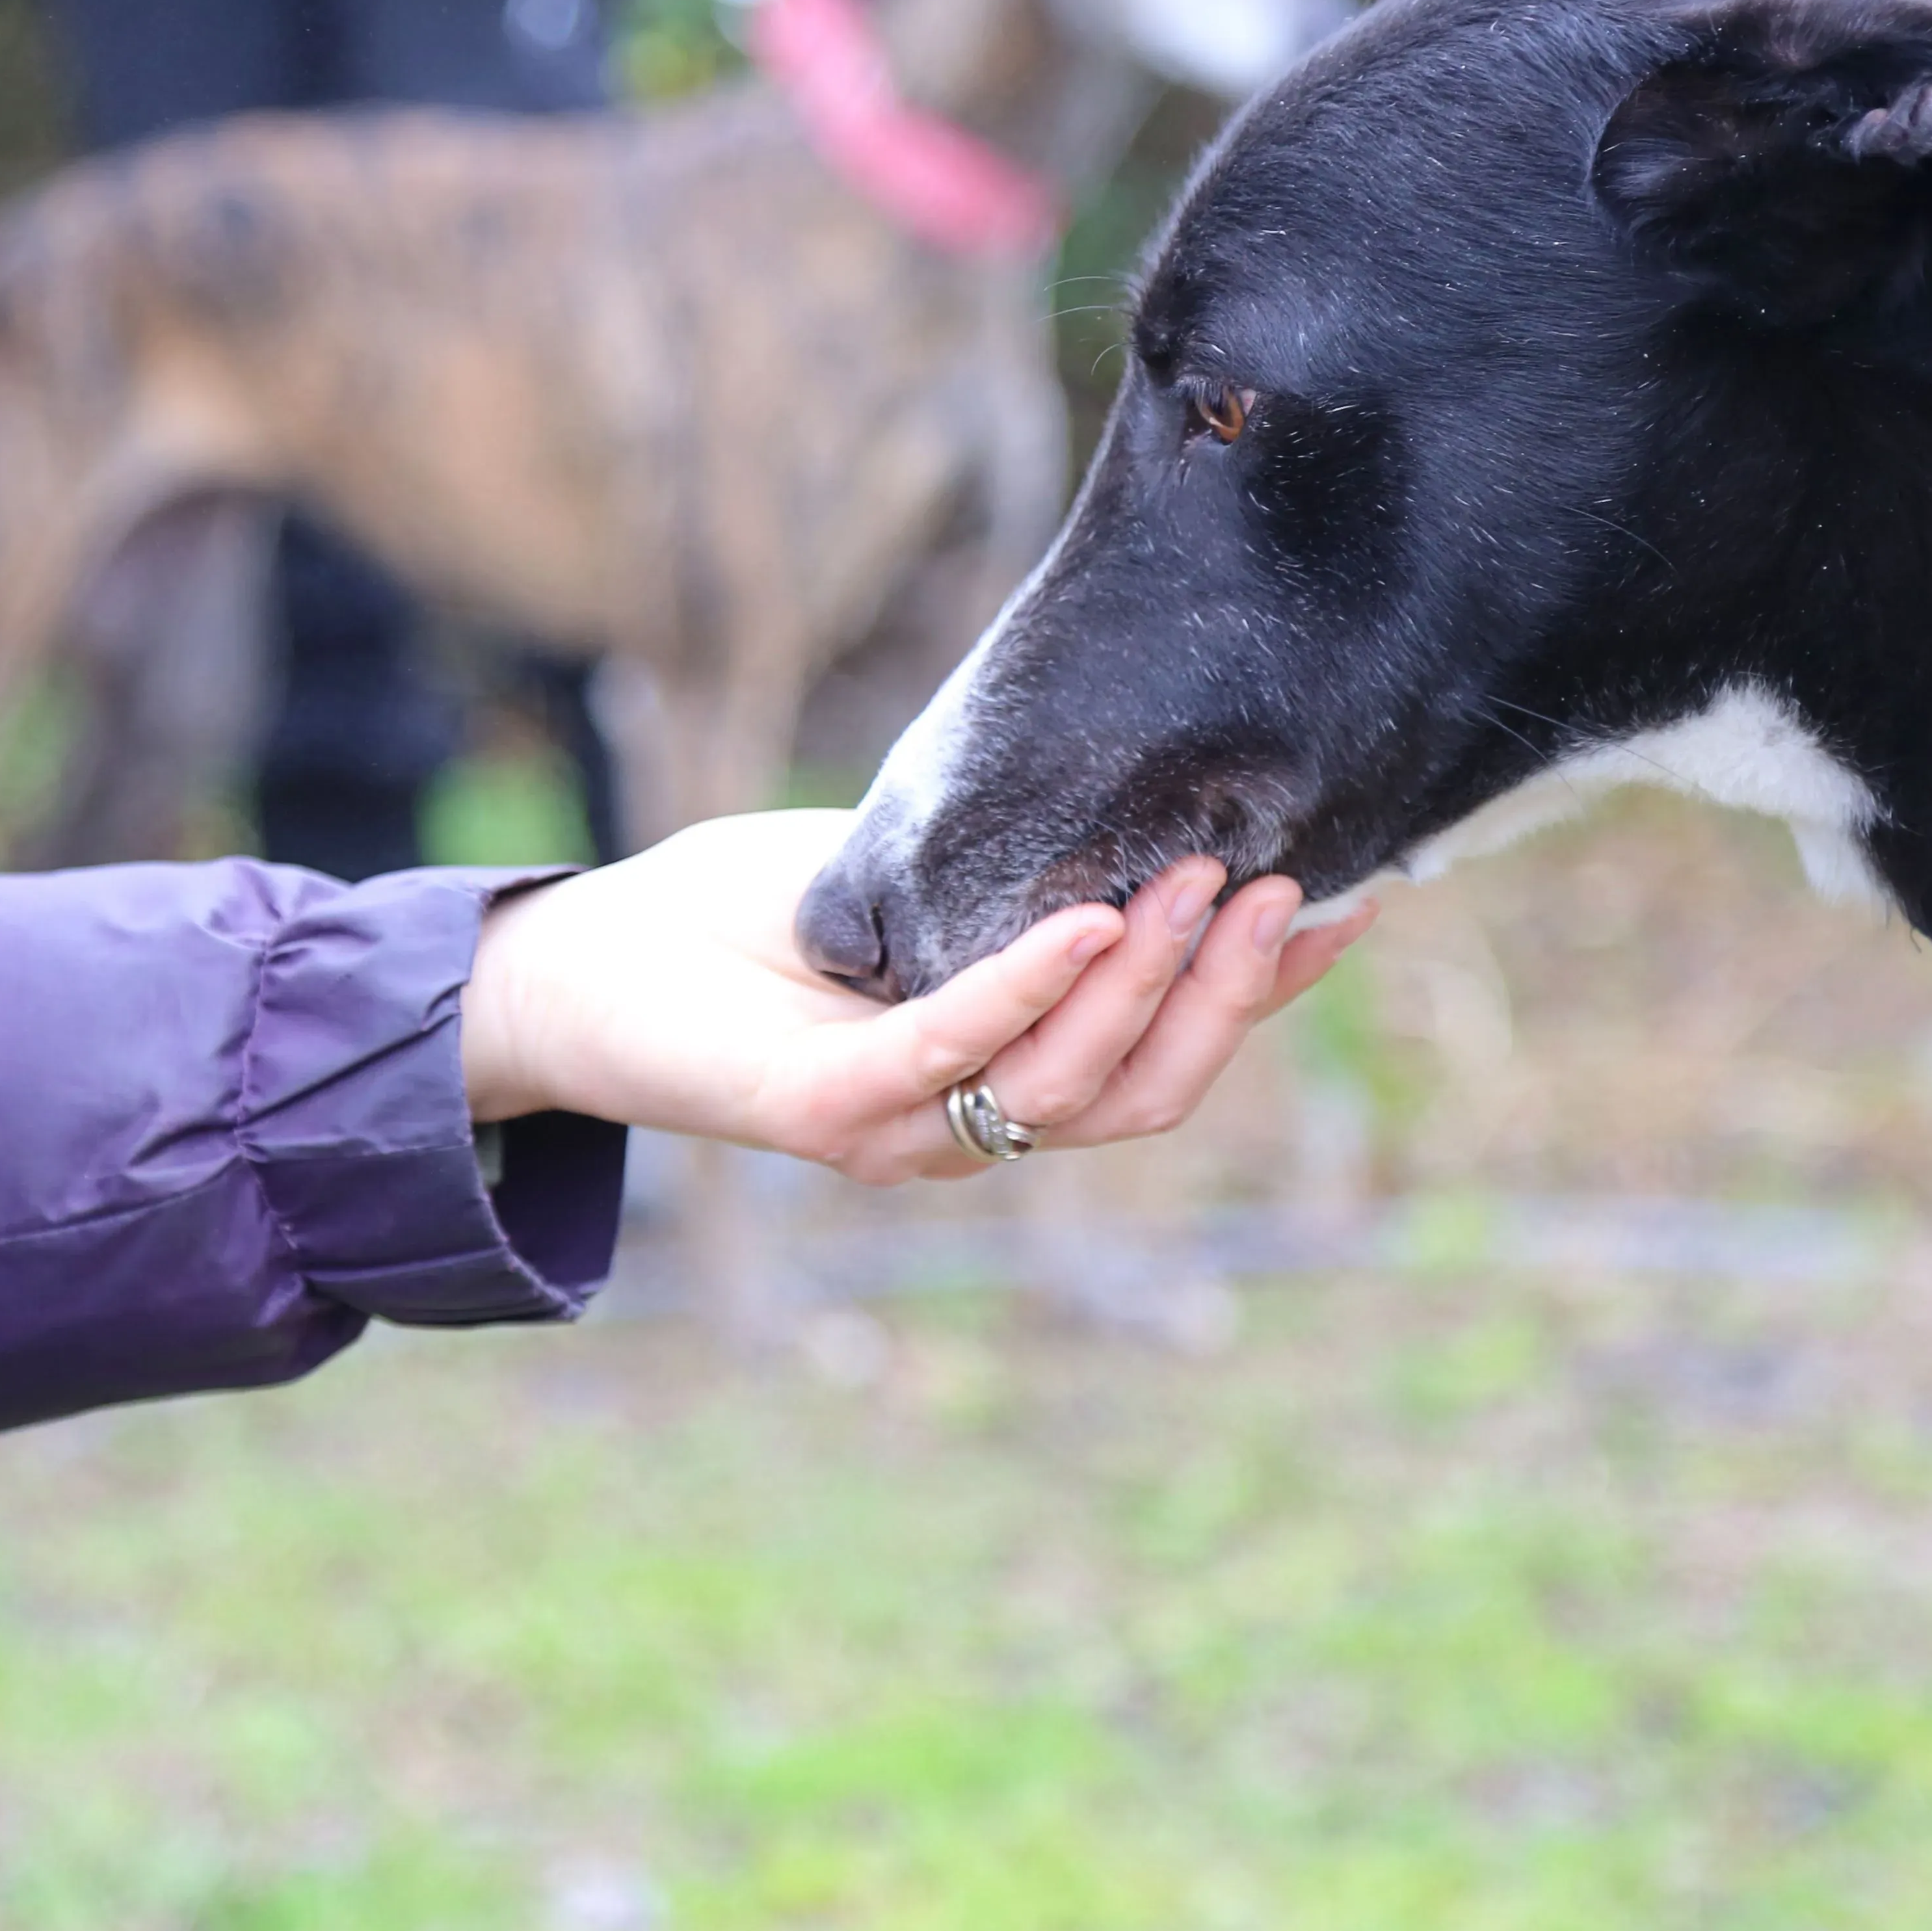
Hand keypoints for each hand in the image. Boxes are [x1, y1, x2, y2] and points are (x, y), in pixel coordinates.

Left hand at [460, 809, 1376, 1184]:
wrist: (579, 966)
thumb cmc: (747, 920)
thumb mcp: (922, 880)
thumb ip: (1026, 874)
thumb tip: (1154, 794)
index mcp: (1007, 1083)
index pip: (1167, 1057)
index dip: (1265, 995)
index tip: (1352, 905)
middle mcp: (968, 1132)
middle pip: (1145, 1094)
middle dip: (1230, 996)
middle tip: (1290, 886)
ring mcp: (897, 1136)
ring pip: (1068, 1091)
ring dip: (1149, 984)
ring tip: (1200, 880)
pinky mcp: (816, 1109)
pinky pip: (949, 1057)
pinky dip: (1028, 987)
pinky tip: (1089, 918)